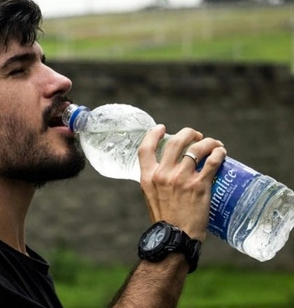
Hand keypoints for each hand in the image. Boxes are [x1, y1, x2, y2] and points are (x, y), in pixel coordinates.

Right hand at [138, 125, 226, 240]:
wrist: (175, 239)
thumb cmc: (165, 220)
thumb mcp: (151, 197)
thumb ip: (156, 181)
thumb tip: (166, 170)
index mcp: (148, 177)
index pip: (145, 148)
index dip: (153, 134)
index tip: (161, 128)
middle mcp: (163, 174)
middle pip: (176, 142)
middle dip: (188, 133)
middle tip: (196, 136)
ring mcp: (182, 179)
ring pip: (197, 148)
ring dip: (208, 142)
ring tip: (214, 144)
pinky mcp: (200, 185)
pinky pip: (212, 161)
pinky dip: (218, 153)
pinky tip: (221, 153)